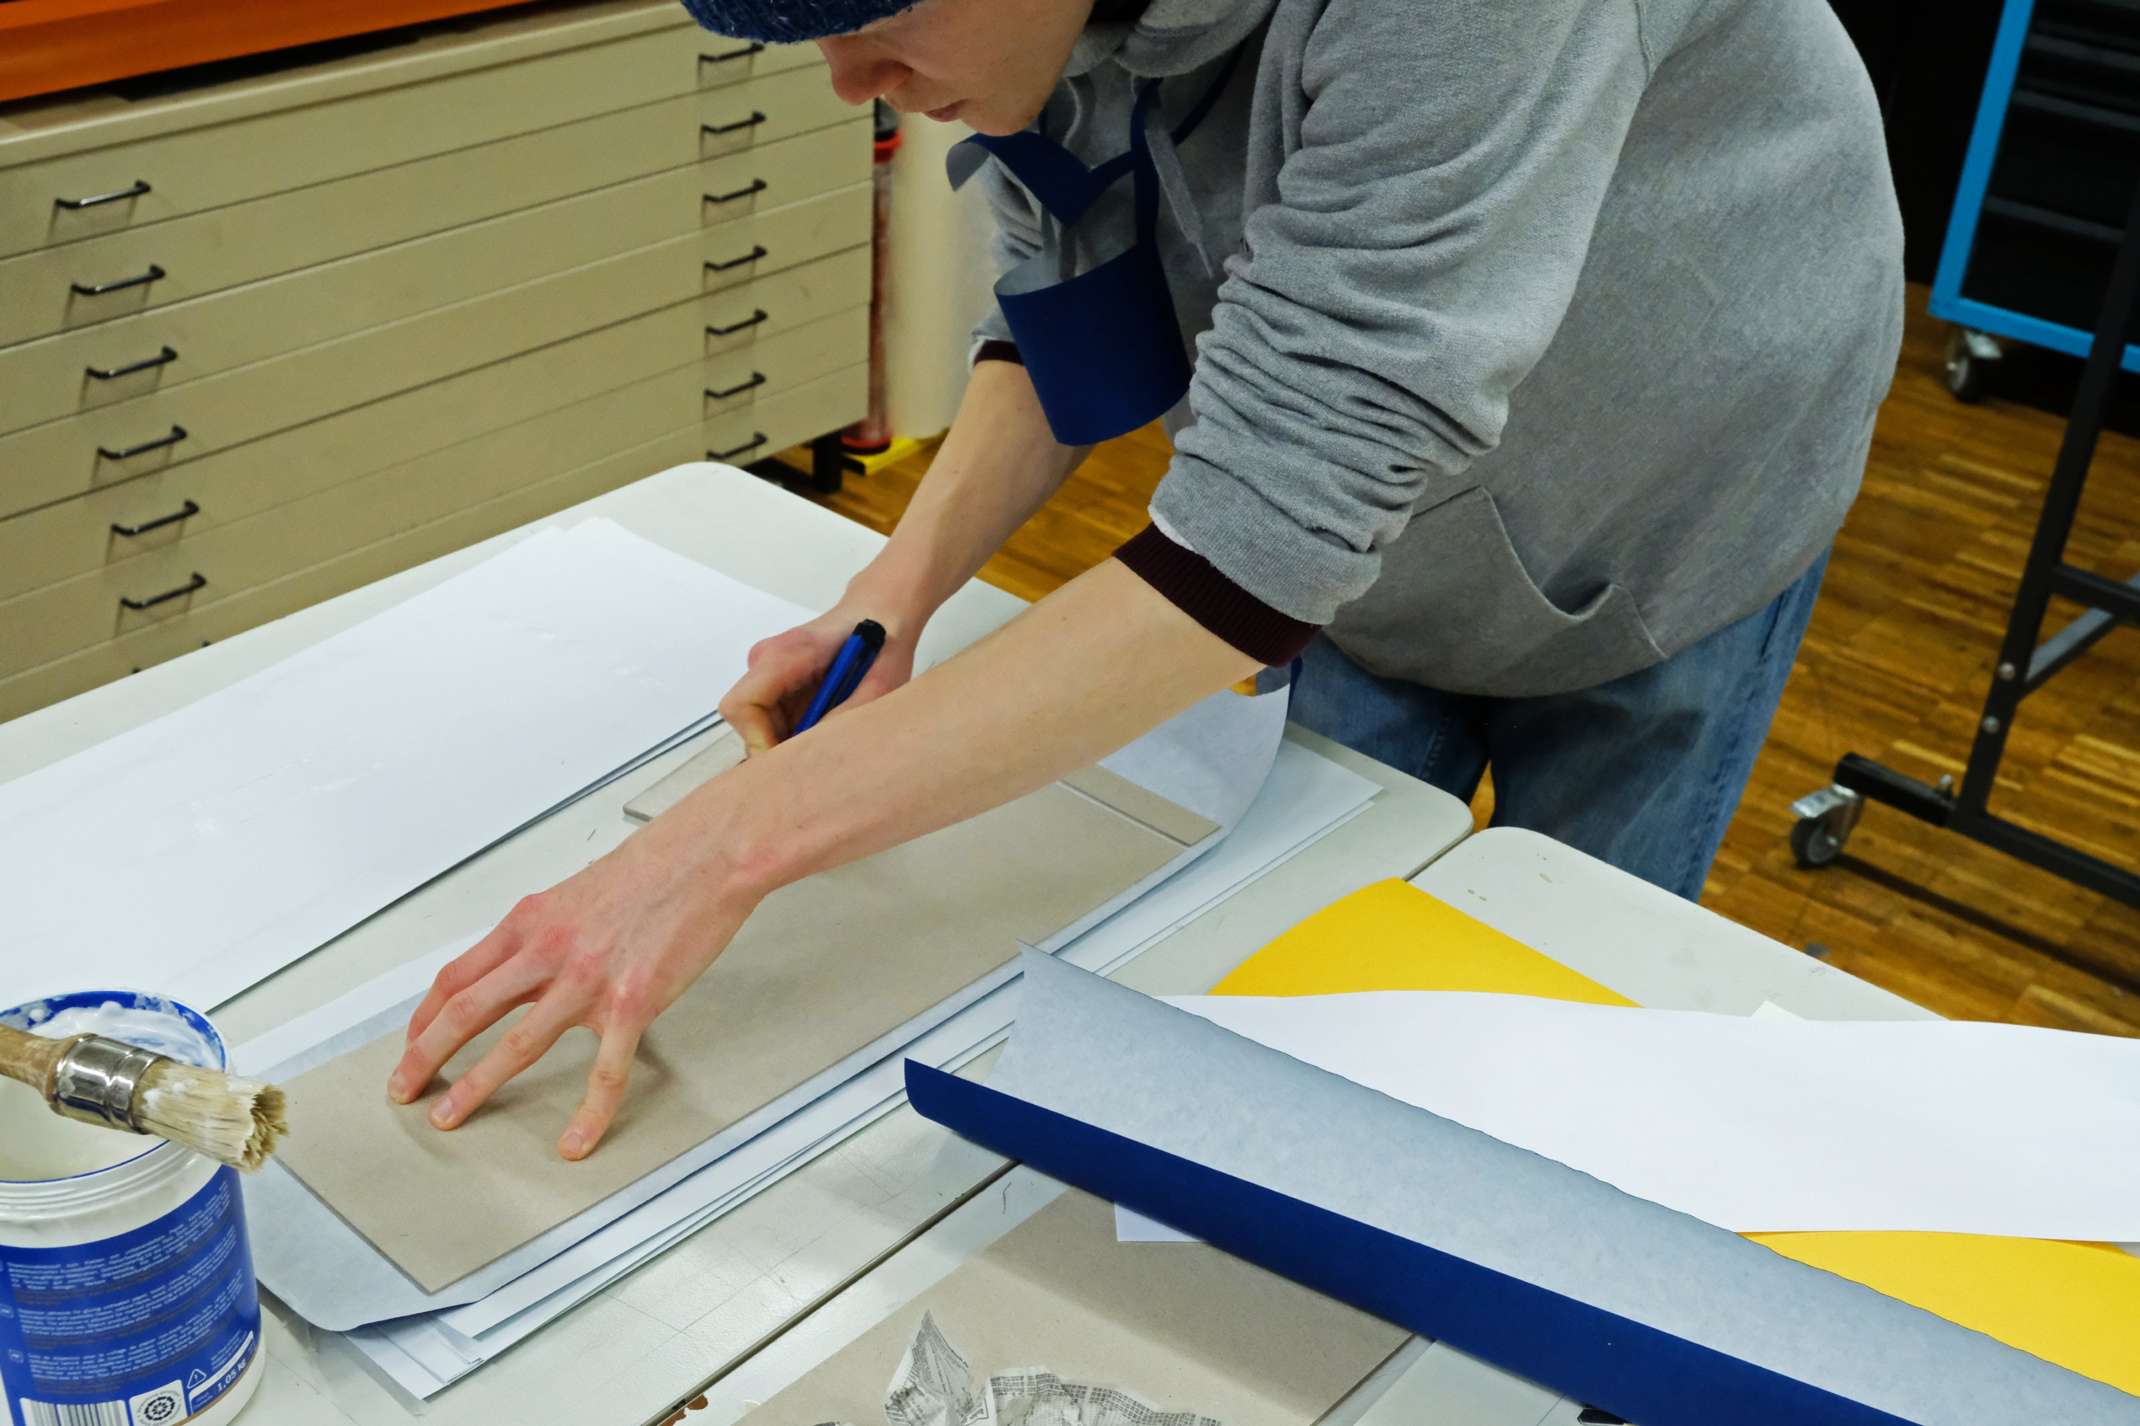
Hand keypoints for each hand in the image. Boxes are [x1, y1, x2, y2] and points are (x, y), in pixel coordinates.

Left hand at [386, 798, 757, 1159]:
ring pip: (516, 1045)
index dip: (425, 1019)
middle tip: (403, 1090)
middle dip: (424, 1057)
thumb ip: (546, 932)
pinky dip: (588, 1113)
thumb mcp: (576, 892)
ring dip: (474, 1087)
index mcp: (530, 921)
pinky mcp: (632, 1003)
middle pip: (466, 1012)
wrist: (708, 855)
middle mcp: (548, 951)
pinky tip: (575, 1140)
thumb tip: (526, 965)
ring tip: (449, 1118)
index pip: (457, 977)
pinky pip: (605, 1070)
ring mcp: (588, 980)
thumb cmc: (654, 867)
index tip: (413, 1045)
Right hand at [720, 598, 917, 755]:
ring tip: (828, 738)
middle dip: (775, 746)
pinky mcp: (776, 680)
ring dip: (787, 740)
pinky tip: (825, 727)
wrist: (882, 614)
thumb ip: (843, 720)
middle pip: (747, 721)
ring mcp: (767, 670)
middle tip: (816, 761)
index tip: (793, 762)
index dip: (759, 742)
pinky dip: (793, 732)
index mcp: (785, 654)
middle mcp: (766, 660)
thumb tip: (816, 759)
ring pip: (758, 724)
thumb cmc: (884, 643)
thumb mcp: (877, 688)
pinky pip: (771, 718)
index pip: (743, 706)